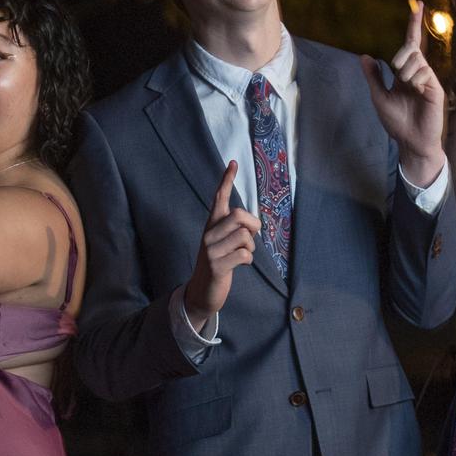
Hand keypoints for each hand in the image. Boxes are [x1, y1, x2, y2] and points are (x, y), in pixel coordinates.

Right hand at [183, 161, 260, 329]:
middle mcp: (208, 234)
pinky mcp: (217, 266)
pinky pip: (245, 255)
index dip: (226, 180)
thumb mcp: (223, 243)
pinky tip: (240, 265)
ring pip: (244, 236)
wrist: (202, 292)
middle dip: (252, 225)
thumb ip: (235, 230)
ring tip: (241, 255)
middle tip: (249, 239)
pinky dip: (248, 260)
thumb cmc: (219, 263)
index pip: (218, 198)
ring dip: (251, 247)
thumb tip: (252, 223)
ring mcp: (211, 250)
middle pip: (239, 215)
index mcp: (211, 226)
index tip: (232, 162)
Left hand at [361, 0, 446, 185]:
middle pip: (410, 47)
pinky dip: (415, 82)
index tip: (417, 4)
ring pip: (416, 60)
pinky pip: (424, 73)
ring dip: (405, 73)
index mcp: (406, 72)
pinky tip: (416, 93)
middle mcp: (419, 72)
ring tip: (408, 90)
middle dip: (400, 57)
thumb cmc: (397, 122)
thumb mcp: (379, 97)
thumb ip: (373, 76)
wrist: (411, 142)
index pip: (411, 43)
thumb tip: (364, 57)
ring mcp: (429, 79)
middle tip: (398, 77)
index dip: (413, 24)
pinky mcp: (436, 88)